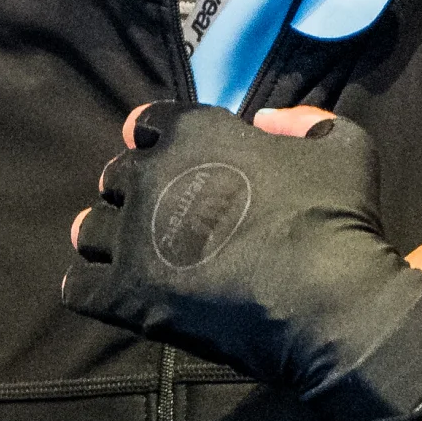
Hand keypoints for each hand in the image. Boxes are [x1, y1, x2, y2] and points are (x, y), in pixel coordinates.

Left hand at [63, 101, 407, 393]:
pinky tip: (113, 295)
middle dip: (133, 191)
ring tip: (130, 257)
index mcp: (194, 132)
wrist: (327, 301)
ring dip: (107, 238)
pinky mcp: (125, 294)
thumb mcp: (342, 143)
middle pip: (116, 176)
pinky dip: (91, 290)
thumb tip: (265, 121)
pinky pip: (79, 288)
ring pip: (90, 229)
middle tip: (160, 216)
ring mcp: (131, 237)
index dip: (157, 139)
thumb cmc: (336, 219)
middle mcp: (150, 176)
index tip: (168, 158)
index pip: (147, 122)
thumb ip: (300, 120)